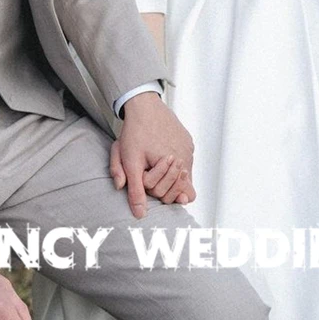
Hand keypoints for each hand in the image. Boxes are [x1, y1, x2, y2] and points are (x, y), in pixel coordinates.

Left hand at [110, 92, 196, 217]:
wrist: (143, 105)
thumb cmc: (136, 132)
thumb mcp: (130, 162)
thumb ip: (136, 190)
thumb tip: (140, 214)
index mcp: (174, 163)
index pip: (169, 195)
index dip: (152, 189)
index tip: (143, 175)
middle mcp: (186, 156)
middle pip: (178, 187)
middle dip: (161, 183)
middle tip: (148, 168)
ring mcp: (189, 148)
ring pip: (182, 176)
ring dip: (168, 175)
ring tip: (153, 161)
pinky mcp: (188, 142)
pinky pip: (184, 162)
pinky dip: (174, 164)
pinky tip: (160, 153)